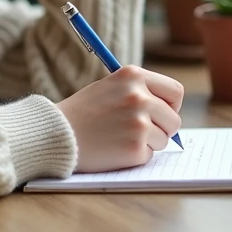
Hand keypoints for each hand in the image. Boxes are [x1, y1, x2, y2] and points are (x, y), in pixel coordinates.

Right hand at [55, 65, 183, 172]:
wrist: (56, 133)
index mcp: (133, 75)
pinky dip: (135, 155)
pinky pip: (149, 155)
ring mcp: (139, 122)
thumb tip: (170, 112)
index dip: (171, 105)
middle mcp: (139, 96)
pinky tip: (114, 148)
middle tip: (140, 132)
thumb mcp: (111, 87)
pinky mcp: (135, 147)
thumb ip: (139, 92)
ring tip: (121, 137)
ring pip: (164, 139)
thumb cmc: (83, 112)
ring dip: (148, 143)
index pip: (175, 91)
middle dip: (162, 128)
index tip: (162, 113)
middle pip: (174, 119)